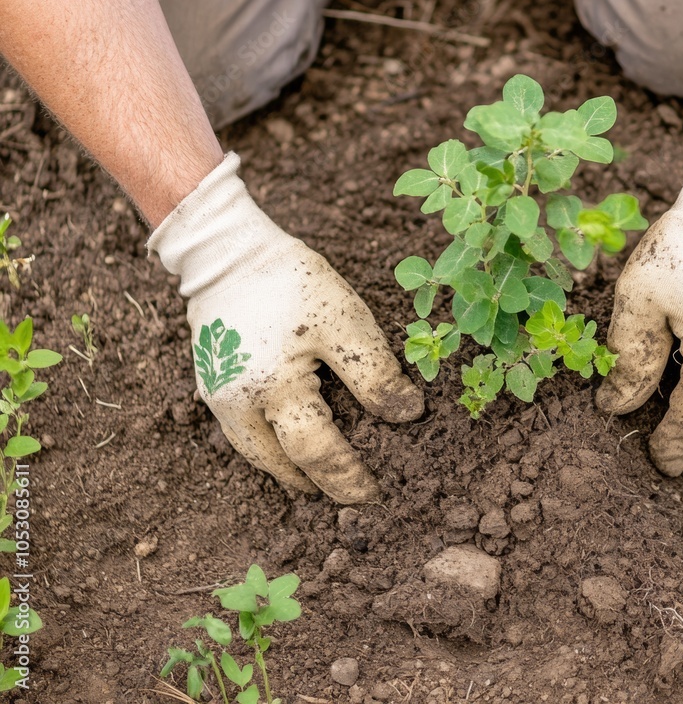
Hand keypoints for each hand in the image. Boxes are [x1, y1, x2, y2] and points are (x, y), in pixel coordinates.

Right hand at [148, 154, 422, 502]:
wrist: (226, 250)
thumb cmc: (289, 283)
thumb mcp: (344, 322)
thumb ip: (375, 373)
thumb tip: (407, 415)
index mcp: (274, 392)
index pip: (317, 454)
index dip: (349, 477)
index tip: (377, 493)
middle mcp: (238, 406)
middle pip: (281, 466)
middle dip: (319, 484)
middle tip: (352, 496)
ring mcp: (218, 397)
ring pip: (257, 454)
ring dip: (292, 470)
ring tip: (324, 478)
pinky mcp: (211, 383)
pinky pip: (243, 431)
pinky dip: (272, 445)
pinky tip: (292, 439)